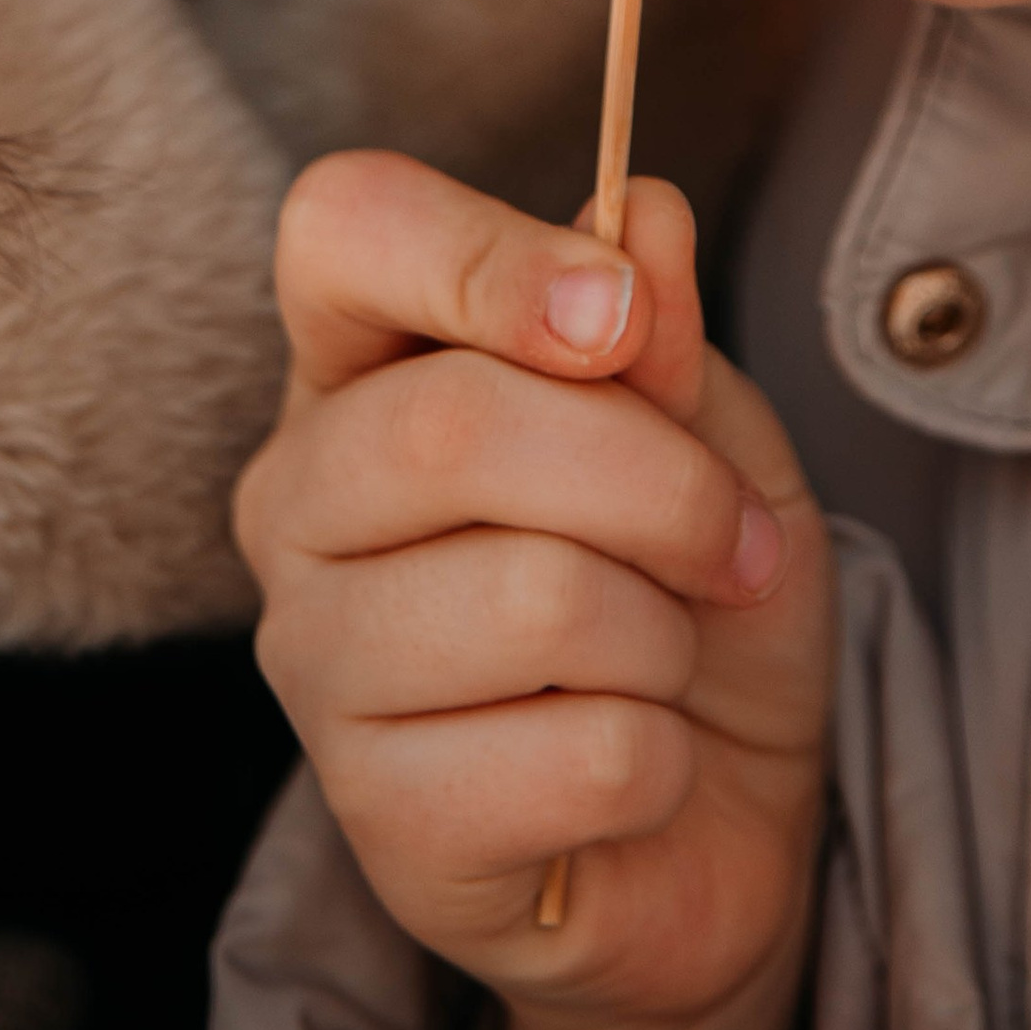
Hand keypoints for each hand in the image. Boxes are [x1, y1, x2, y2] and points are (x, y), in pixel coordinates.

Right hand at [235, 151, 833, 1029]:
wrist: (714, 818)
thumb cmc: (685, 593)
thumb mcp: (710, 436)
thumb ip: (662, 334)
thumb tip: (637, 210)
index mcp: (362, 366)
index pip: (344, 229)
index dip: (486, 252)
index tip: (620, 317)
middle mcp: (299, 501)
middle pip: (454, 424)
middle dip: (657, 481)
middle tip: (730, 540)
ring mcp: (315, 664)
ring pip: (535, 597)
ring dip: (666, 631)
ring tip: (660, 657)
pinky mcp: (379, 820)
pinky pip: (581, 751)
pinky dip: (661, 757)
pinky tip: (627, 769)